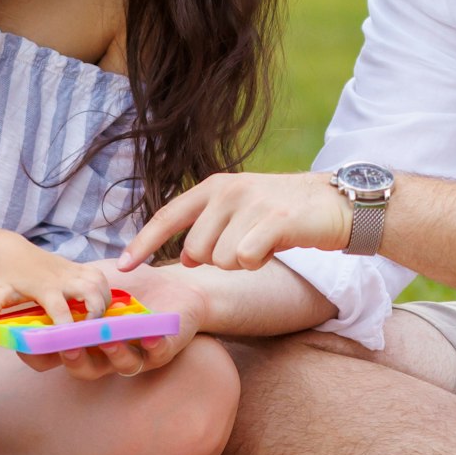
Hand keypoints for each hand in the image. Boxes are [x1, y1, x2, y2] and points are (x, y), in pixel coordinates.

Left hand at [0, 239, 110, 331]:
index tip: (71, 341)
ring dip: (104, 302)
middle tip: (93, 330)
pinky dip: (106, 291)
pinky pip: (101, 277)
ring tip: (98, 320)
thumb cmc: (7, 277)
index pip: (60, 309)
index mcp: (44, 288)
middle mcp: (62, 278)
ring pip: (100, 283)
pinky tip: (100, 305)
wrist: (13, 252)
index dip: (68, 326)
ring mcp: (73, 271)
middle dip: (96, 312)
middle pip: (90, 292)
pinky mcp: (80, 267)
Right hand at [18, 259, 208, 380]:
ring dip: (112, 353)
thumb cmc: (128, 284)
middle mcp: (104, 354)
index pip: (53, 357)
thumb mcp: (89, 280)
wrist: (173, 284)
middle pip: (83, 368)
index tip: (26, 343)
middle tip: (67, 346)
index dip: (38, 354)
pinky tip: (149, 335)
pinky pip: (157, 354)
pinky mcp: (162, 350)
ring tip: (106, 338)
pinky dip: (153, 346)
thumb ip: (62, 286)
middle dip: (73, 359)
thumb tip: (23, 284)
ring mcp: (133, 354)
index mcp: (83, 340)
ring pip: (119, 365)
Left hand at [117, 171, 348, 272]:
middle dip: (216, 261)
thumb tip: (184, 258)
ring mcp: (251, 203)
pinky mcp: (274, 220)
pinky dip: (259, 263)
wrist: (334, 204)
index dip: (142, 243)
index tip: (121, 267)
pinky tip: (275, 248)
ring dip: (242, 263)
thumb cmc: (284, 214)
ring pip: (221, 261)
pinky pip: (246, 260)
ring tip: (263, 243)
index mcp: (214, 186)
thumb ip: (210, 227)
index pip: (168, 217)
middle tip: (245, 247)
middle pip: (196, 251)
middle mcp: (228, 190)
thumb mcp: (240, 210)